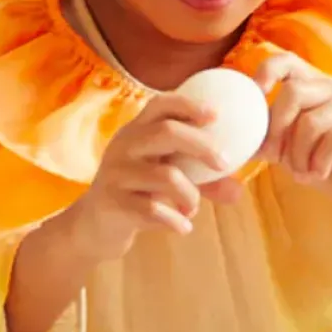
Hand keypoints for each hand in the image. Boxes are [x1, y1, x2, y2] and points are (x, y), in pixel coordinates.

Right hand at [70, 94, 238, 261]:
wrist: (93, 227)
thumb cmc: (137, 195)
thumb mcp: (166, 181)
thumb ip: (201, 182)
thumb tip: (238, 191)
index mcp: (136, 132)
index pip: (160, 104)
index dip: (189, 105)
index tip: (216, 115)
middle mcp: (124, 146)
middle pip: (167, 132)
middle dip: (201, 145)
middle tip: (224, 163)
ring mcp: (116, 174)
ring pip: (166, 175)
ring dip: (191, 195)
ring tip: (192, 209)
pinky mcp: (112, 203)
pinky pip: (153, 210)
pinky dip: (176, 221)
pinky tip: (183, 227)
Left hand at [255, 54, 331, 213]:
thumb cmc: (319, 162)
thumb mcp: (285, 148)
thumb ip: (263, 138)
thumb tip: (230, 138)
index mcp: (312, 86)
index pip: (287, 61)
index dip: (267, 71)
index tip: (257, 95)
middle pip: (294, 92)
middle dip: (277, 130)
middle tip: (275, 157)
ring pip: (312, 122)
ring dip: (298, 156)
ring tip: (300, 172)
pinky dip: (318, 164)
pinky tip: (318, 174)